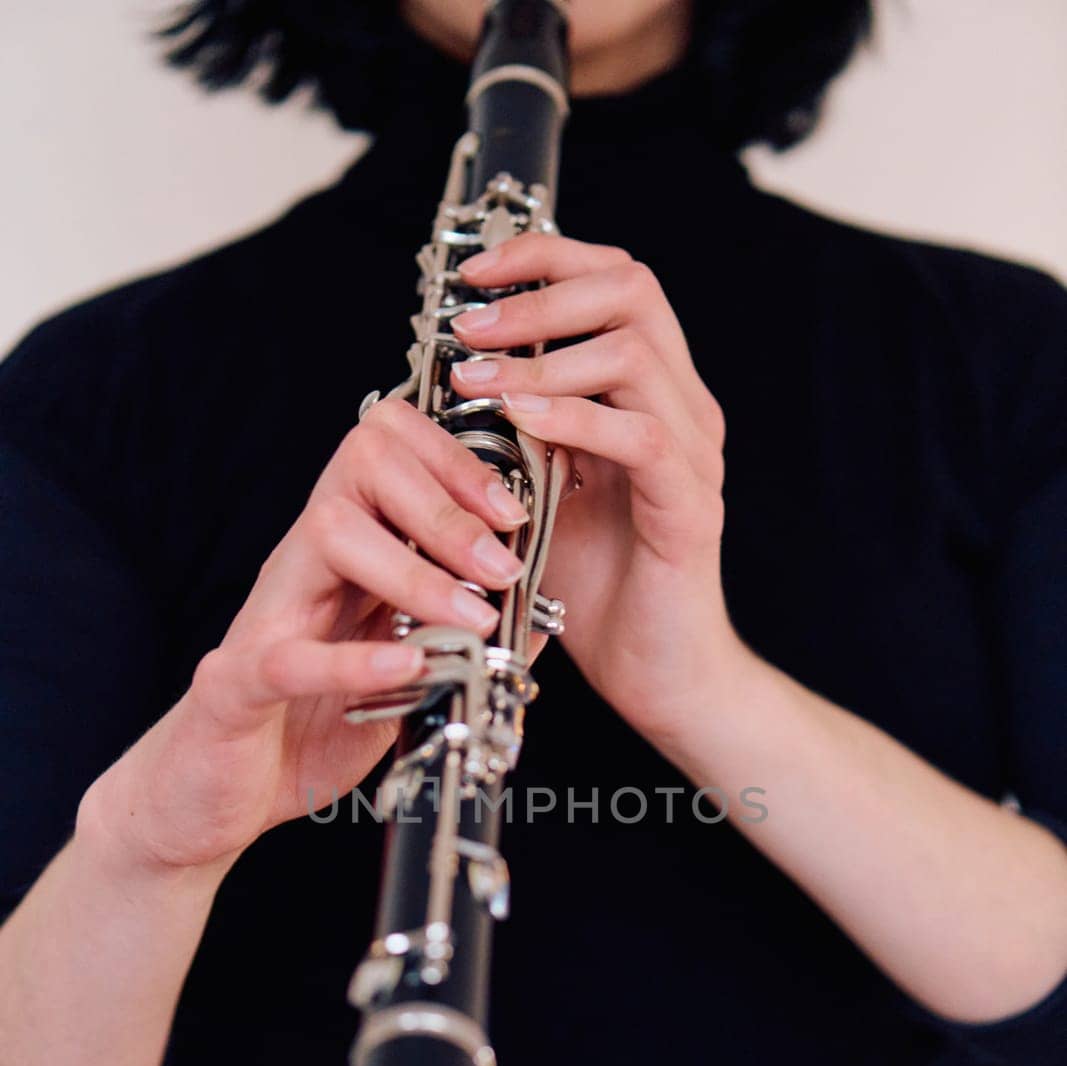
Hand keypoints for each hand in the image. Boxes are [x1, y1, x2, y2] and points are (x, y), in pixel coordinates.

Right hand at [78, 401, 530, 873]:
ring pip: (328, 533)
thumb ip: (460, 640)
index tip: (514, 514)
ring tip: (472, 620)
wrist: (220, 796)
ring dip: (414, 571)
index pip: (390, 449)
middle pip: (362, 463)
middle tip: (502, 567)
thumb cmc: (308, 727)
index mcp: (346, 554)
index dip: (458, 463)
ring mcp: (267, 619)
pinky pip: (288, 657)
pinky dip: (354, 660)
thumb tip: (540, 616)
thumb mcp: (404, 676)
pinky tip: (410, 667)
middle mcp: (305, 567)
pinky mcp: (234, 686)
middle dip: (448, 505)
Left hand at [451, 235, 745, 750]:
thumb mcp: (544, 490)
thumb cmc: (598, 587)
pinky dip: (575, 420)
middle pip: (634, 290)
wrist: (657, 673)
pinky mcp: (690, 508)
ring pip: (634, 354)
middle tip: (469, 325)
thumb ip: (519, 431)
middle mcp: (685, 410)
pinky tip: (521, 423)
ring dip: (544, 356)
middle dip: (540, 293)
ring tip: (477, 379)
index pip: (616, 281)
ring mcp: (695, 456)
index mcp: (653, 394)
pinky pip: (643, 439)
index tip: (476, 273)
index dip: (547, 257)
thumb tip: (456, 377)